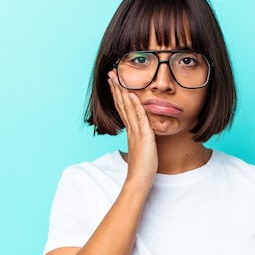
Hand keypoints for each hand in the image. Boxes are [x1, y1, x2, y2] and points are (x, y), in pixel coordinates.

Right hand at [108, 70, 157, 187]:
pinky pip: (139, 118)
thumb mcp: (142, 148)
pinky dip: (136, 106)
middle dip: (117, 88)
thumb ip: (140, 138)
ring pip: (127, 108)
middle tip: (111, 73)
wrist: (139, 181)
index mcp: (131, 131)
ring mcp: (136, 132)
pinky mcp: (143, 137)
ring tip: (117, 78)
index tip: (114, 82)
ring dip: (123, 92)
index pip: (123, 108)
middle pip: (122, 104)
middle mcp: (131, 129)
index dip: (118, 94)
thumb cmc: (142, 168)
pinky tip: (133, 95)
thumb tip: (142, 132)